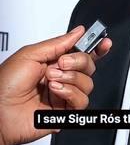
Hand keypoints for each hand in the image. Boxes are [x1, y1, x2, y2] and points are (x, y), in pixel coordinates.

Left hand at [0, 26, 111, 144]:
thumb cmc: (5, 84)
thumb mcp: (31, 54)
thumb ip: (59, 43)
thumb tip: (78, 32)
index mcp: (54, 61)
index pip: (81, 53)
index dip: (96, 47)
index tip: (104, 42)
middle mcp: (61, 78)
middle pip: (89, 66)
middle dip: (79, 62)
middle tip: (62, 63)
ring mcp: (63, 95)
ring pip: (88, 84)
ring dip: (71, 79)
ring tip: (52, 80)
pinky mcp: (65, 113)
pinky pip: (82, 102)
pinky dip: (70, 94)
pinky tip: (56, 92)